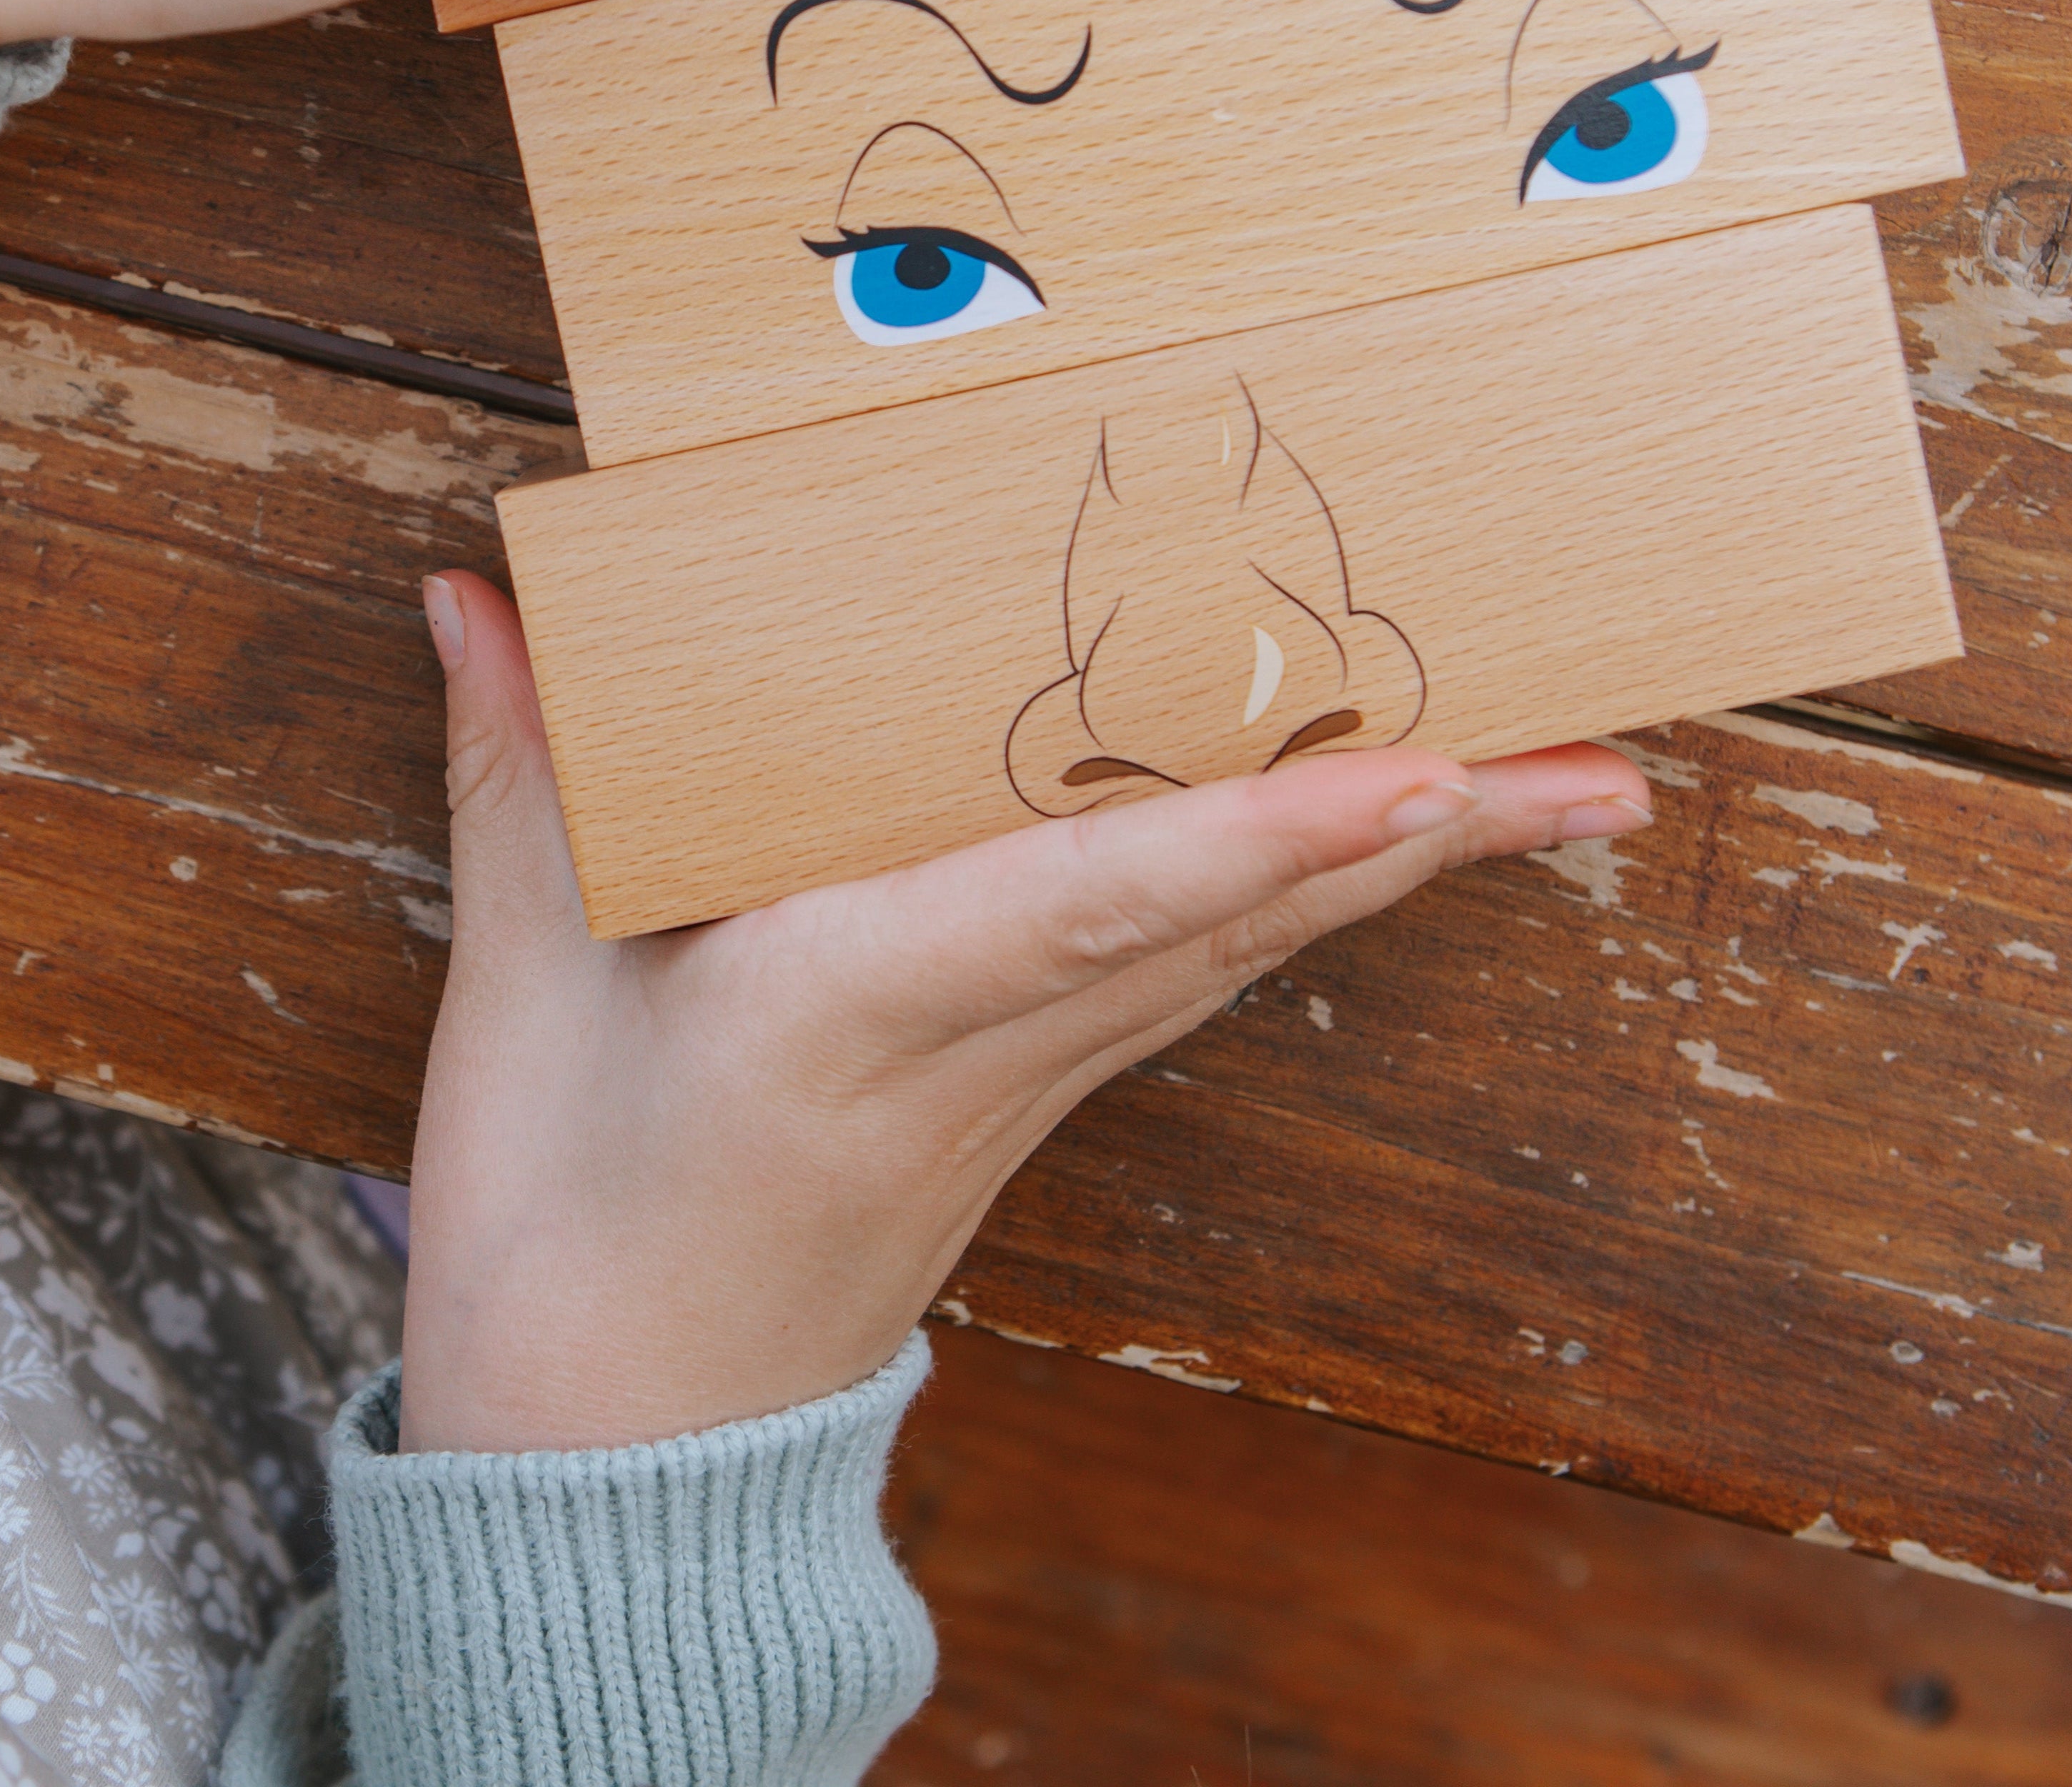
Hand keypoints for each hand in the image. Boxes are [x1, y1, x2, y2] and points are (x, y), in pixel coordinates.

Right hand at [397, 570, 1652, 1453]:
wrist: (610, 1474)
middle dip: (1416, 840)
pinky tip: (1342, 846)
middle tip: (1594, 756)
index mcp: (846, 1018)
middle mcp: (974, 1054)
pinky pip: (1172, 985)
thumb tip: (476, 597)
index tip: (1417, 771)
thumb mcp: (517, 1008)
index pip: (1077, 907)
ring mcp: (1011, 1096)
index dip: (1248, 836)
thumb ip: (520, 782)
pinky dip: (1277, 903)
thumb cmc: (558, 1245)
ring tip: (1532, 776)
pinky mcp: (1009, 1111)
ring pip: (1229, 955)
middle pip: (1229, 927)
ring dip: (1380, 867)